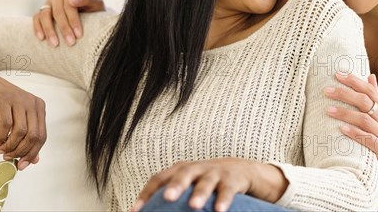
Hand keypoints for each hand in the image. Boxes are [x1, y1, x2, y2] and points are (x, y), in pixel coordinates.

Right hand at [0, 73, 46, 170]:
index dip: (32, 153)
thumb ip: (26, 138)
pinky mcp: (3, 99)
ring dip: (9, 146)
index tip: (22, 165)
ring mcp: (18, 99)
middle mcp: (32, 102)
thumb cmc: (0, 104)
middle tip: (8, 157)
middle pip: (33, 135)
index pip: (42, 136)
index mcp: (39, 107)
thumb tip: (35, 160)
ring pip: (20, 131)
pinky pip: (5, 124)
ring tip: (1, 150)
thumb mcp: (15, 121)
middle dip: (21, 151)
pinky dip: (1, 137)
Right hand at [33, 0, 104, 46]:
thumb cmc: (94, 8)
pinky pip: (36, 18)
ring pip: (44, 15)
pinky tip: (42, 38)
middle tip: (70, 43)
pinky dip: (37, 27)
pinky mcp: (42, 10)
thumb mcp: (96, 2)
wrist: (90, 13)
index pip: (69, 5)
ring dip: (49, 30)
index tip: (79, 35)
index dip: (74, 21)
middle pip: (57, 11)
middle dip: (64, 28)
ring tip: (55, 44)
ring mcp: (48, 2)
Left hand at [130, 158, 286, 211]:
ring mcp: (215, 172)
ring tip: (194, 206)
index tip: (136, 211)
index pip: (160, 178)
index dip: (147, 193)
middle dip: (175, 185)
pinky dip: (223, 199)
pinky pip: (227, 189)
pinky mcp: (232, 179)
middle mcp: (196, 169)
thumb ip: (174, 197)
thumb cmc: (208, 182)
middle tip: (167, 197)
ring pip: (206, 181)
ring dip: (200, 193)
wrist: (242, 170)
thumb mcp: (190, 184)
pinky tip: (219, 210)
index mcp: (181, 170)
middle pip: (183, 173)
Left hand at [324, 72, 377, 188]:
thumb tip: (369, 75)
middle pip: (365, 102)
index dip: (354, 81)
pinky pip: (368, 139)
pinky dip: (354, 133)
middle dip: (345, 94)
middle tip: (327, 90)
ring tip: (328, 110)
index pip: (370, 91)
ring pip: (365, 119)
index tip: (337, 74)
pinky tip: (342, 129)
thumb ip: (375, 98)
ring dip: (345, 113)